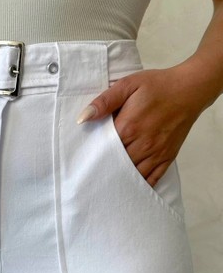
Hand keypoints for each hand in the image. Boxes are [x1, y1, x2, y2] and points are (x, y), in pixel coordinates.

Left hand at [76, 67, 205, 186]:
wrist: (189, 89)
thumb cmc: (157, 86)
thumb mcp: (128, 85)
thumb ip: (105, 101)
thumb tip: (83, 118)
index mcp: (128, 127)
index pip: (103, 148)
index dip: (93, 153)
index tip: (84, 156)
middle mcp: (142, 144)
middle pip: (116, 164)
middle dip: (104, 167)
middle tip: (92, 171)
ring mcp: (156, 153)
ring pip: (132, 174)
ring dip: (120, 178)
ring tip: (107, 181)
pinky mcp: (167, 157)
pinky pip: (152, 178)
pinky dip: (140, 184)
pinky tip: (130, 186)